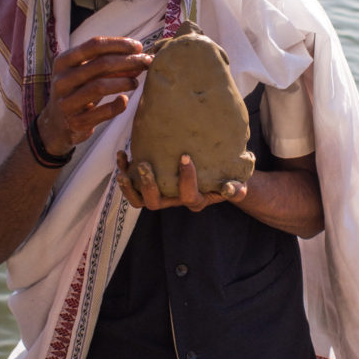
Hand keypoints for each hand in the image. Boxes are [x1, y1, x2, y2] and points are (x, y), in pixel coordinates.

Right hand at [35, 38, 153, 154]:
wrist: (58, 124)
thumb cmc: (78, 91)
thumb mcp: (88, 74)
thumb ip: (111, 64)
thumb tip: (141, 56)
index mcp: (64, 61)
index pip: (94, 45)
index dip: (119, 44)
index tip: (138, 46)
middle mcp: (62, 80)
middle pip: (101, 64)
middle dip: (128, 61)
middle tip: (146, 62)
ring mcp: (67, 102)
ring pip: (100, 86)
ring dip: (124, 82)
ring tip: (135, 82)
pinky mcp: (76, 122)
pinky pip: (102, 112)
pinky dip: (117, 105)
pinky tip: (124, 100)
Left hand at [116, 152, 246, 212]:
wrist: (214, 177)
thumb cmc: (225, 178)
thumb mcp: (235, 183)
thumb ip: (236, 187)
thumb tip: (234, 190)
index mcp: (196, 200)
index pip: (188, 196)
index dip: (186, 180)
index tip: (185, 157)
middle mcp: (175, 201)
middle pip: (155, 203)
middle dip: (148, 185)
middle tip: (144, 165)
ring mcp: (161, 195)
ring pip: (139, 200)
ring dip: (129, 186)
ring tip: (124, 168)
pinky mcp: (150, 187)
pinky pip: (132, 187)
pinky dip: (124, 172)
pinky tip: (122, 155)